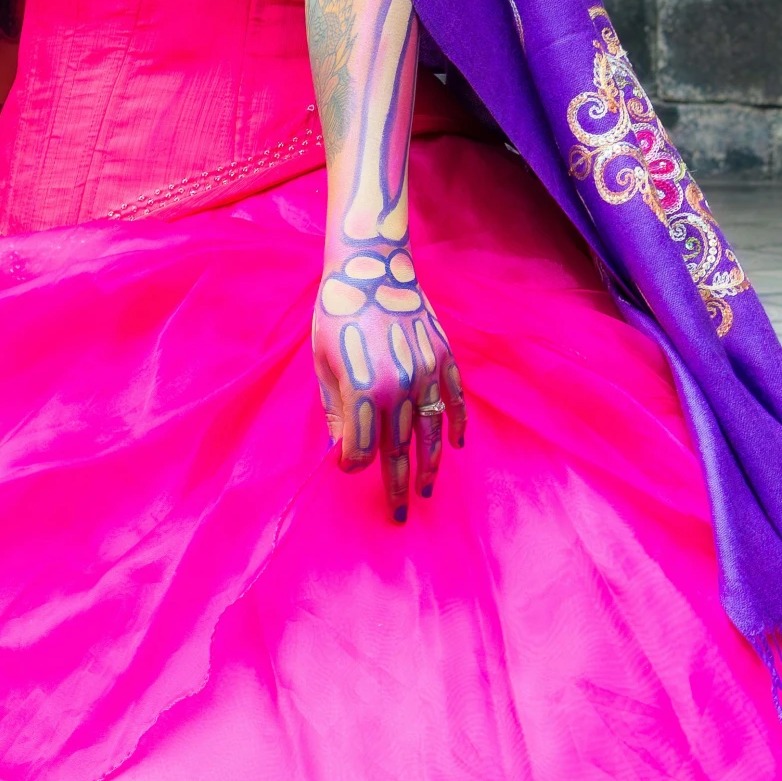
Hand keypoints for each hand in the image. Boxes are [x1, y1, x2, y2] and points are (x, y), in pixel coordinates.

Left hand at [311, 237, 466, 521]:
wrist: (371, 266)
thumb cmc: (336, 314)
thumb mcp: (323, 363)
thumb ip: (336, 410)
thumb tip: (343, 448)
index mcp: (364, 390)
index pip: (362, 450)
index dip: (353, 465)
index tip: (347, 467)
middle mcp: (400, 387)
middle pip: (400, 450)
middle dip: (397, 485)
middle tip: (398, 514)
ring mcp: (427, 372)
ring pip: (431, 431)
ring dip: (429, 465)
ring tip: (426, 490)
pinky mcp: (443, 356)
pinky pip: (455, 398)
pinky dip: (458, 423)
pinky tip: (456, 445)